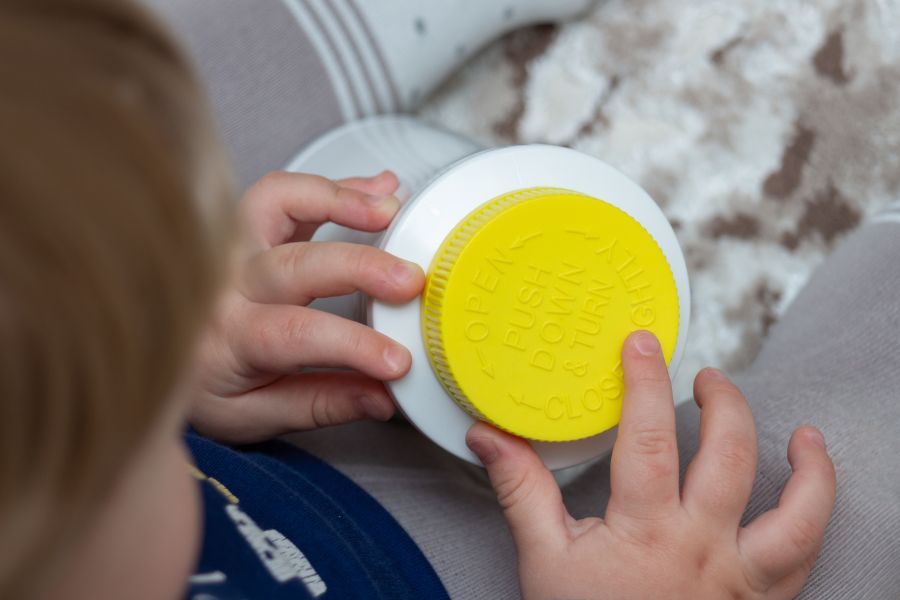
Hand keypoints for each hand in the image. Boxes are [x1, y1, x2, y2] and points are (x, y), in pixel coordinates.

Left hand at [191, 170, 424, 443]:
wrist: (146, 353)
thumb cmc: (200, 385)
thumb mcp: (254, 415)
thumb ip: (321, 404)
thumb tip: (383, 398)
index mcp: (228, 340)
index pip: (293, 335)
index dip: (351, 345)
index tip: (398, 361)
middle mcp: (223, 283)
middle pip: (294, 263)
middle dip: (359, 265)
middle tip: (411, 280)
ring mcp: (231, 244)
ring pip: (278, 200)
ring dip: (340, 198)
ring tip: (392, 207)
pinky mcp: (244, 223)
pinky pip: (285, 190)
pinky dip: (337, 187)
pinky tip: (378, 190)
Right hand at [466, 331, 835, 599]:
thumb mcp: (542, 559)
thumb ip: (521, 490)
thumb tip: (488, 437)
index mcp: (646, 529)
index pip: (652, 435)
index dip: (646, 381)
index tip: (642, 344)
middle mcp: (703, 547)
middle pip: (730, 456)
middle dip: (724, 403)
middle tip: (706, 377)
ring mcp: (740, 577)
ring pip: (798, 514)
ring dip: (808, 469)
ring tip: (802, 434)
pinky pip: (805, 559)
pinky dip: (817, 521)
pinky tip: (811, 496)